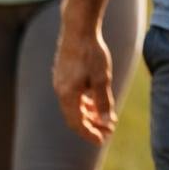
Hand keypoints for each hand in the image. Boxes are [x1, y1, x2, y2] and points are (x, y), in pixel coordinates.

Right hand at [52, 25, 115, 144]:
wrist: (78, 29)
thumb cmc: (92, 52)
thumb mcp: (102, 78)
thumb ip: (103, 101)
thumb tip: (105, 121)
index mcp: (68, 95)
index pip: (77, 123)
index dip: (89, 134)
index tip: (103, 140)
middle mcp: (60, 91)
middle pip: (74, 117)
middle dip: (91, 126)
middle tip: (108, 131)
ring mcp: (60, 83)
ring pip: (74, 106)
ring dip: (89, 114)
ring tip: (105, 119)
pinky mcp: (63, 75)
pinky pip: (73, 96)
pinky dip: (84, 103)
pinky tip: (95, 103)